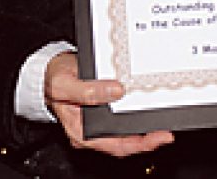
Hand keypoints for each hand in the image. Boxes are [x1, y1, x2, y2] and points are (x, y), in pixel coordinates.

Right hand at [44, 52, 174, 156]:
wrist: (48, 72)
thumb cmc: (54, 79)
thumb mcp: (65, 83)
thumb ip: (87, 91)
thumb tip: (116, 91)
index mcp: (81, 131)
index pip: (115, 145)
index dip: (139, 144)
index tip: (159, 137)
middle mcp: (91, 131)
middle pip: (124, 142)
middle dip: (147, 139)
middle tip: (167, 132)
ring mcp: (97, 121)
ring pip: (125, 132)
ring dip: (144, 129)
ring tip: (162, 122)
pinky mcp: (102, 109)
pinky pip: (121, 118)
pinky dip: (135, 115)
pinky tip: (147, 108)